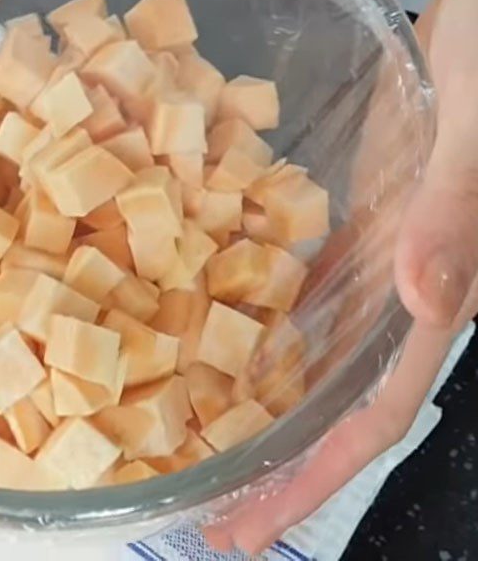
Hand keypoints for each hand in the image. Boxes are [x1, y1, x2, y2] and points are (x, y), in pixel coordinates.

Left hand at [204, 0, 477, 553]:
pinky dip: (268, 308)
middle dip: (272, 459)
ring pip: (316, 343)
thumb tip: (423, 301)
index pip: (371, 412)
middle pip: (331, 396)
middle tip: (205, 506)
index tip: (246, 529)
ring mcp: (376, 250)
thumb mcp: (476, 129)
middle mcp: (400, 286)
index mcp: (433, 288)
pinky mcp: (357, 210)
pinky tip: (226, 321)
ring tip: (201, 427)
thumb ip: (452, 215)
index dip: (312, 478)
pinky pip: (307, 278)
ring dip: (263, 390)